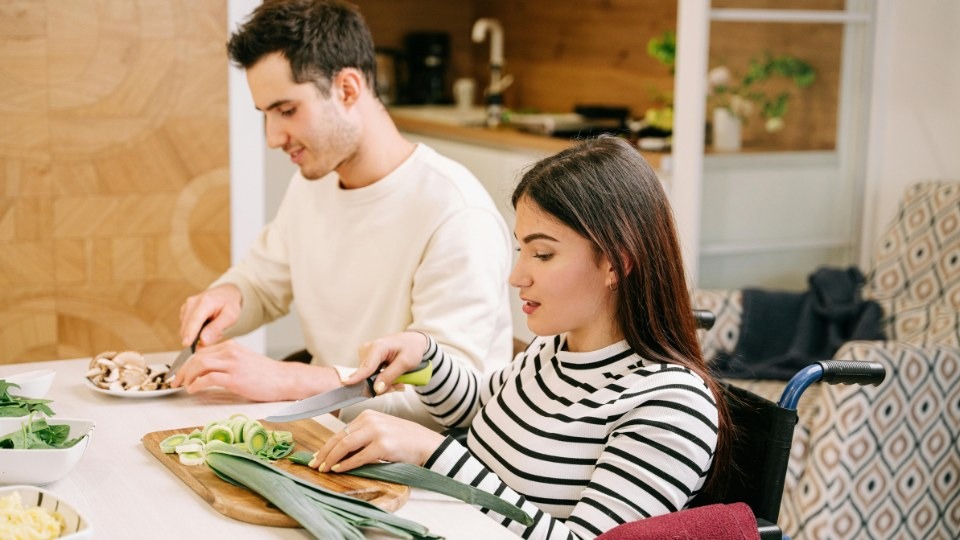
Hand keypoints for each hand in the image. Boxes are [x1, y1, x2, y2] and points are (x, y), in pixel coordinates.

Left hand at [168, 339, 339, 401]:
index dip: (186, 363)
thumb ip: (226, 362)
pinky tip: (193, 390)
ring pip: (200, 365)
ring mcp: (232, 364)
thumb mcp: (243, 361)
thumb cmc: (265, 374)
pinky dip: (197, 384)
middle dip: (182, 370)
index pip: (201, 352)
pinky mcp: (234, 378)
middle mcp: (230, 352)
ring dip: (187, 376)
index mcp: (231, 346)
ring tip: (182, 386)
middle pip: (196, 357)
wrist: (284, 379)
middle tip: (175, 381)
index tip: (180, 374)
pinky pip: (208, 378)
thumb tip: (205, 371)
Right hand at [179, 284, 242, 347]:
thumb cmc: (229, 304)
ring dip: (196, 335)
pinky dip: (194, 332)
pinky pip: (186, 327)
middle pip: (187, 326)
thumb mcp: (230, 316)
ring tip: (212, 329)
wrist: (225, 293)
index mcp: (205, 302)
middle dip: (196, 338)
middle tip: (214, 337)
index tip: (186, 345)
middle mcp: (191, 303)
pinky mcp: (183, 312)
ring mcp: (186, 307)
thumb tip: (202, 341)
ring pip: (185, 329)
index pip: (194, 320)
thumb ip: (216, 329)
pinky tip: (206, 327)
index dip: (190, 333)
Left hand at [309, 410, 444, 471]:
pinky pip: (359, 457)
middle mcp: (371, 420)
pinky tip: (338, 469)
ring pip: (346, 445)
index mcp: (368, 415)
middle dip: (325, 452)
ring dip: (331, 459)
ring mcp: (377, 432)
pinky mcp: (383, 446)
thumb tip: (339, 451)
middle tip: (314, 464)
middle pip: (340, 437)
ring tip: (323, 469)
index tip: (318, 456)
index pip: (342, 431)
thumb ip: (362, 436)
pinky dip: (346, 464)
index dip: (327, 445)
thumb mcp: (381, 430)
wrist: (426, 444)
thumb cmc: (404, 440)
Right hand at [341, 331, 428, 394]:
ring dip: (381, 383)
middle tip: (398, 386)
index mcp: (378, 347)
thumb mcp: (406, 363)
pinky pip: (369, 375)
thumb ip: (390, 376)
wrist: (413, 341)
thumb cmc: (411, 348)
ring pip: (367, 377)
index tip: (345, 383)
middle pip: (366, 375)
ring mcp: (365, 354)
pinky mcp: (366, 359)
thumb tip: (376, 389)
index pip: (366, 366)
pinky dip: (380, 379)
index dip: (357, 377)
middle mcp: (367, 349)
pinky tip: (391, 376)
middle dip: (379, 385)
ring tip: (398, 380)